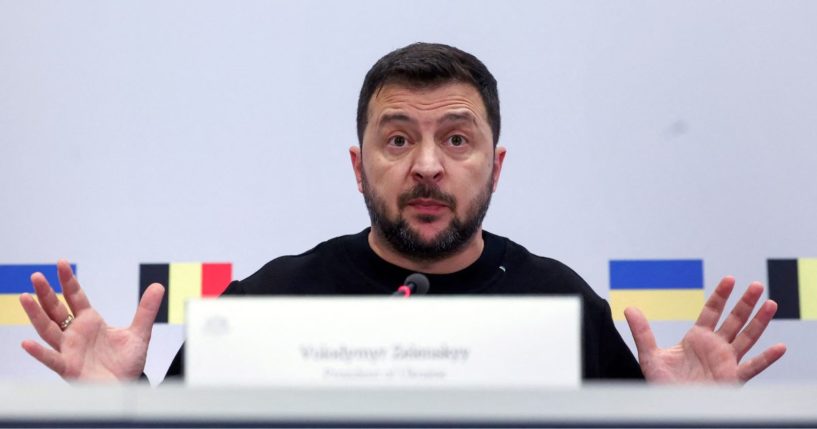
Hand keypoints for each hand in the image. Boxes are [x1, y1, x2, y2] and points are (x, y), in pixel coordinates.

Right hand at [19, 259, 164, 381]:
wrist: (126, 386)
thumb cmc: (127, 362)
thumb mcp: (139, 333)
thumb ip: (146, 309)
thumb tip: (158, 286)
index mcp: (90, 322)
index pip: (76, 297)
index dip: (68, 281)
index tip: (62, 263)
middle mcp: (75, 334)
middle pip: (56, 310)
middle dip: (46, 293)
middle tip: (36, 276)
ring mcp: (69, 350)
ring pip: (48, 330)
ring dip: (36, 315)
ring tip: (25, 297)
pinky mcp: (69, 368)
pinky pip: (52, 360)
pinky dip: (40, 353)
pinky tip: (28, 344)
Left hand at [625, 276, 786, 382]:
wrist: (670, 407)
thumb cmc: (662, 384)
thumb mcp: (649, 355)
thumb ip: (641, 331)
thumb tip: (629, 308)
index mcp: (697, 338)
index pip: (711, 311)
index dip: (721, 296)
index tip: (730, 279)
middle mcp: (714, 347)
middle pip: (734, 320)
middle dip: (745, 303)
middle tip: (756, 285)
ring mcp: (725, 362)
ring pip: (747, 338)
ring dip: (759, 322)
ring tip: (770, 304)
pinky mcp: (732, 379)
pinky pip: (752, 368)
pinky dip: (766, 359)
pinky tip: (778, 347)